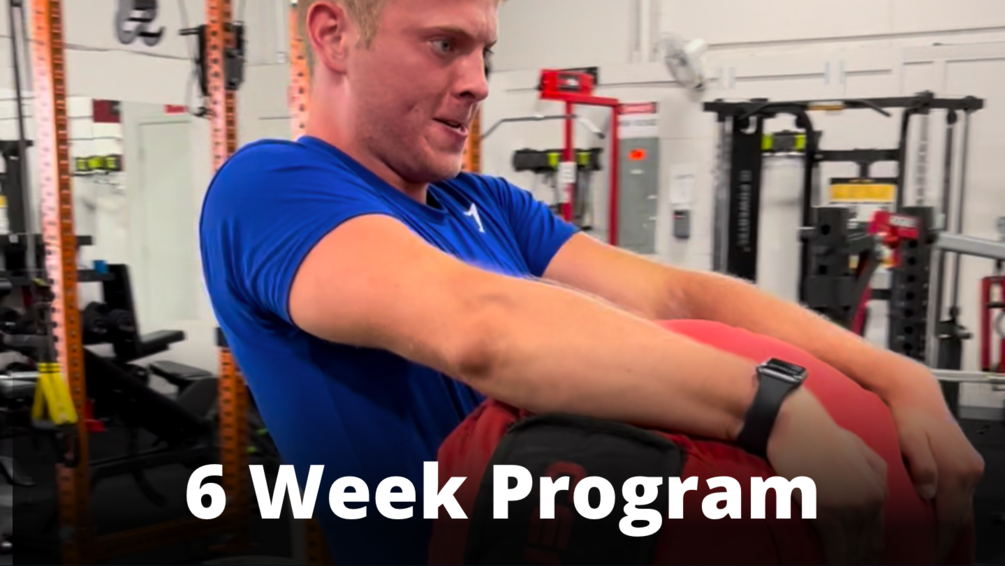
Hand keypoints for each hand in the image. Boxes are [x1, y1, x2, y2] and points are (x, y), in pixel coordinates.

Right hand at [767, 389, 887, 564]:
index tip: (863, 563)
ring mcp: (852, 507)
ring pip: (855, 551)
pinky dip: (835, 562)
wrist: (792, 421)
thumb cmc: (815, 431)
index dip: (869, 553)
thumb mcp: (856, 447)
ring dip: (850, 564)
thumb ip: (872, 471)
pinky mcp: (830, 512)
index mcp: (879, 486)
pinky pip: (836, 548)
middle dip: (863, 562)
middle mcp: (872, 499)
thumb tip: (876, 493)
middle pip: (870, 545)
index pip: (877, 532)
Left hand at [883, 370, 983, 562]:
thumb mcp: (909, 440)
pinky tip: (935, 513)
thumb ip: (921, 466)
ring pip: (960, 505)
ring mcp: (971, 467)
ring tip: (929, 539)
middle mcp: (970, 470)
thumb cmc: (908, 415)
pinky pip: (960, 493)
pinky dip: (949, 506)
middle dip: (944, 537)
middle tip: (928, 553)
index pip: (950, 517)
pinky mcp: (968, 463)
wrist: (916, 393)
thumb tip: (929, 492)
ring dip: (947, 522)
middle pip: (958, 515)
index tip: (930, 556)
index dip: (940, 540)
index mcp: (958, 470)